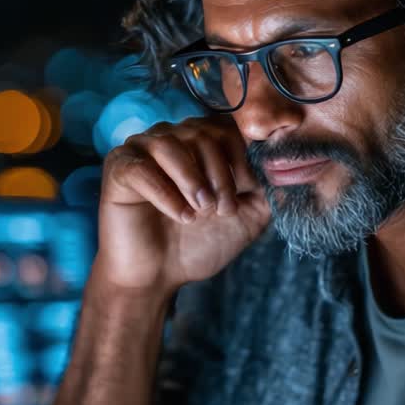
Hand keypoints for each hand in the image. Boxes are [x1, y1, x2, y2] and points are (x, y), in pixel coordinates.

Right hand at [94, 115, 270, 292]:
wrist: (157, 277)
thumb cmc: (197, 244)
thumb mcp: (246, 217)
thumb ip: (267, 190)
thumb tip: (286, 166)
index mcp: (200, 144)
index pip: (226, 127)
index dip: (241, 156)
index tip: (247, 189)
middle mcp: (171, 138)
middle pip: (201, 133)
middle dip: (219, 172)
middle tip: (222, 209)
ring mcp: (141, 150)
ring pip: (171, 143)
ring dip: (193, 180)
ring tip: (200, 212)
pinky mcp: (118, 168)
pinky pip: (142, 167)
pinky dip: (166, 192)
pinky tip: (180, 216)